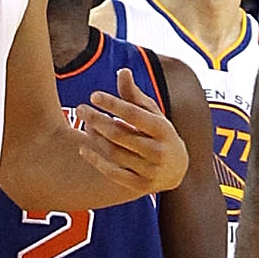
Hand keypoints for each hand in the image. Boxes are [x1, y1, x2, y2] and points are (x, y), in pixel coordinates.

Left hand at [71, 71, 188, 196]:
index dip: (113, 104)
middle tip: (81, 108)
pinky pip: (112, 173)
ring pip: (114, 152)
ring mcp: (150, 171)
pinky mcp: (140, 186)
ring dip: (95, 137)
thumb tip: (122, 71)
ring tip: (84, 124)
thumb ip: (135, 95)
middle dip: (97, 119)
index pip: (134, 114)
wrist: (177, 170)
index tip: (93, 95)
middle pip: (119, 134)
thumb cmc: (159, 133)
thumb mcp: (152, 113)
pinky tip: (83, 148)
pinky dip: (96, 160)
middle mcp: (158, 151)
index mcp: (163, 129)